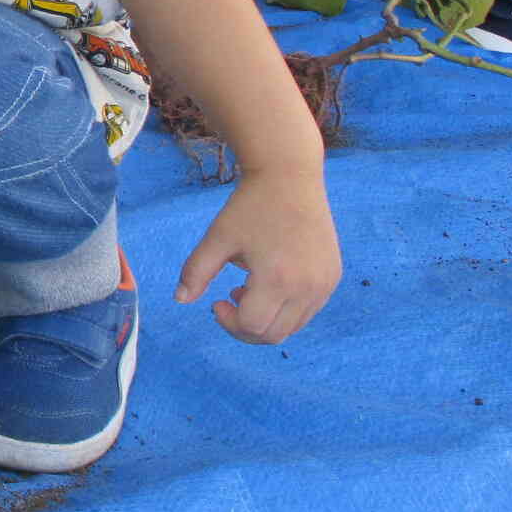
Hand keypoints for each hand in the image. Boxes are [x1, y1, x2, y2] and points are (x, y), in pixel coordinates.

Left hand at [175, 168, 340, 343]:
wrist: (289, 177)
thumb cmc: (250, 206)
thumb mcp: (217, 237)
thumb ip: (196, 271)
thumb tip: (179, 300)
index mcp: (277, 279)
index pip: (253, 327)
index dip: (229, 322)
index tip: (217, 301)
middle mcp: (308, 288)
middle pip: (274, 335)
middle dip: (245, 327)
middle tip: (228, 300)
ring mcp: (325, 284)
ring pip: (292, 326)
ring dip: (266, 319)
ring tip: (247, 289)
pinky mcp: (333, 277)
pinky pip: (308, 310)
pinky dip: (285, 309)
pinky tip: (269, 283)